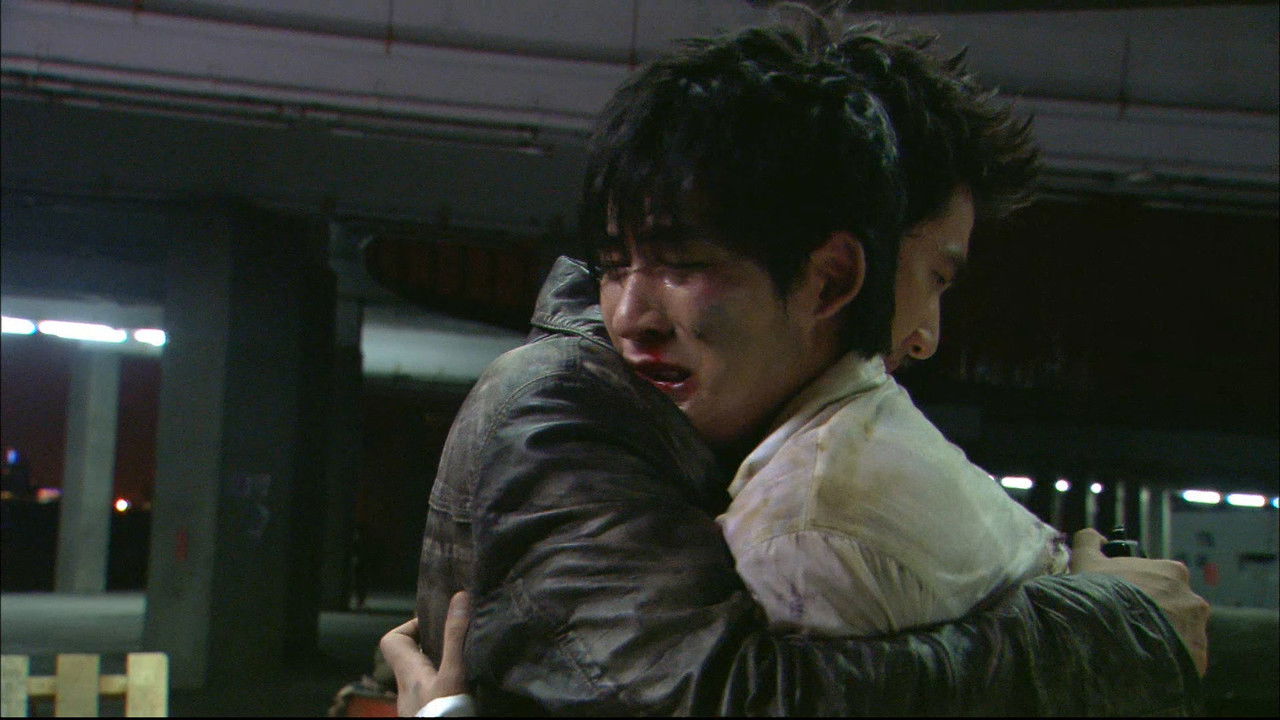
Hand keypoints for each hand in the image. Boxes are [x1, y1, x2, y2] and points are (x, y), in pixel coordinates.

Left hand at [379, 591, 472, 715]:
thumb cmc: (444, 715)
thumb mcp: (455, 674)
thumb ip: (456, 638)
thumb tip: (459, 597)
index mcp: (408, 674)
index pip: (392, 640)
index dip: (411, 627)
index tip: (437, 627)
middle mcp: (406, 691)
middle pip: (410, 659)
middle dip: (433, 648)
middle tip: (459, 644)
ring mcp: (414, 708)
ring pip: (422, 679)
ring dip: (441, 670)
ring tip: (466, 666)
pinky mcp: (425, 718)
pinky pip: (430, 696)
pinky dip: (444, 690)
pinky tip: (465, 693)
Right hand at [1070, 528, 1208, 675]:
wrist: (1109, 637)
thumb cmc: (1099, 594)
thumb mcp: (1086, 561)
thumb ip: (1090, 542)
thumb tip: (1096, 537)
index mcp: (1173, 571)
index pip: (1160, 580)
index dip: (1140, 590)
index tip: (1123, 601)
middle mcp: (1192, 598)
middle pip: (1173, 607)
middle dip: (1156, 614)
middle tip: (1129, 624)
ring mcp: (1198, 629)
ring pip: (1180, 633)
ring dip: (1163, 637)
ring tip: (1137, 646)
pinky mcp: (1197, 656)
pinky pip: (1183, 657)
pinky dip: (1168, 659)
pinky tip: (1147, 660)